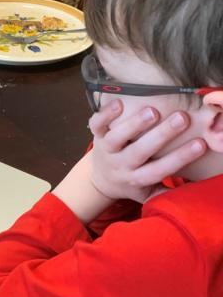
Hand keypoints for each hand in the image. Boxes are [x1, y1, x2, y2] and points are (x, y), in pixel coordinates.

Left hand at [88, 99, 206, 202]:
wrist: (100, 179)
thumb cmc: (131, 182)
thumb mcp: (147, 193)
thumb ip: (165, 192)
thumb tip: (194, 187)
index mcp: (136, 178)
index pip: (160, 170)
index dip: (180, 158)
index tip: (200, 144)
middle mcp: (121, 164)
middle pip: (139, 152)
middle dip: (161, 135)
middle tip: (181, 118)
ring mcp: (107, 150)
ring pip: (117, 138)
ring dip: (134, 124)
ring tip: (152, 111)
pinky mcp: (96, 136)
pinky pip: (97, 125)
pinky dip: (105, 114)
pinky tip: (118, 103)